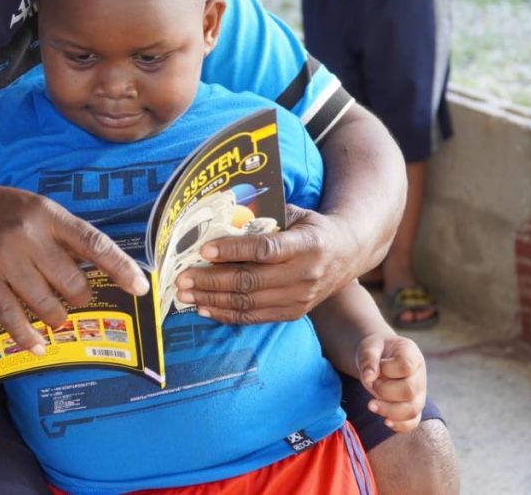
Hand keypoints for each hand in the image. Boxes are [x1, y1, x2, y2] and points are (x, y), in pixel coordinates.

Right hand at [0, 182, 147, 352]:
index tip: (140, 288)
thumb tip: (97, 269)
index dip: (121, 268)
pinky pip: (11, 316)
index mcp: (48, 214)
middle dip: (80, 298)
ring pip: (45, 303)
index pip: (94, 243)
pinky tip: (36, 346)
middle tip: (76, 301)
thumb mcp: (33, 209)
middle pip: (71, 281)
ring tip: (56, 320)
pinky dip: (27, 336)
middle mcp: (28, 234)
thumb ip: (61, 235)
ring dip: (56, 319)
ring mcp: (4, 257)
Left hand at [175, 204, 358, 323]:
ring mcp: (299, 298)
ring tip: (185, 294)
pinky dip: (226, 314)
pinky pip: (254, 317)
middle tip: (182, 277)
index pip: (265, 250)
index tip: (204, 250)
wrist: (348, 253)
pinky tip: (204, 308)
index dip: (233, 250)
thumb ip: (263, 216)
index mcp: (306, 244)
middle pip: (251, 281)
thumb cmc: (312, 228)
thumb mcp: (295, 213)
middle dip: (211, 280)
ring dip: (212, 299)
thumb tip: (219, 217)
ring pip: (248, 303)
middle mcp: (304, 274)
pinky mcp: (293, 313)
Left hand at [356, 335, 426, 432]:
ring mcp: (419, 394)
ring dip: (389, 410)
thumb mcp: (370, 346)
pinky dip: (400, 425)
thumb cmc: (377, 350)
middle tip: (372, 384)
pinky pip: (412, 422)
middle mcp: (419, 376)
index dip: (388, 369)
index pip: (406, 366)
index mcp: (412, 355)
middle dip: (384, 391)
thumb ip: (369, 358)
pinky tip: (385, 421)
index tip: (378, 366)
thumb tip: (368, 378)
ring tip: (371, 405)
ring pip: (412, 410)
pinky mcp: (413, 407)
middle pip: (409, 391)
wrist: (380, 357)